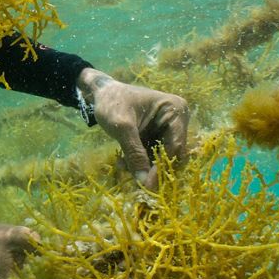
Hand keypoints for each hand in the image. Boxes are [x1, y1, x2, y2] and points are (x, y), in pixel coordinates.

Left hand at [78, 68, 189, 189]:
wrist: (100, 93)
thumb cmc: (113, 102)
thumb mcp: (122, 127)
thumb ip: (134, 153)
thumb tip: (144, 182)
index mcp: (175, 110)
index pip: (175, 146)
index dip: (162, 167)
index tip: (148, 186)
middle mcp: (177, 120)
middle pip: (172, 154)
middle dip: (152, 167)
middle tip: (134, 179)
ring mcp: (168, 128)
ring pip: (162, 158)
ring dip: (143, 166)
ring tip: (122, 166)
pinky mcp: (157, 136)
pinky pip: (153, 155)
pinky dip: (139, 161)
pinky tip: (123, 161)